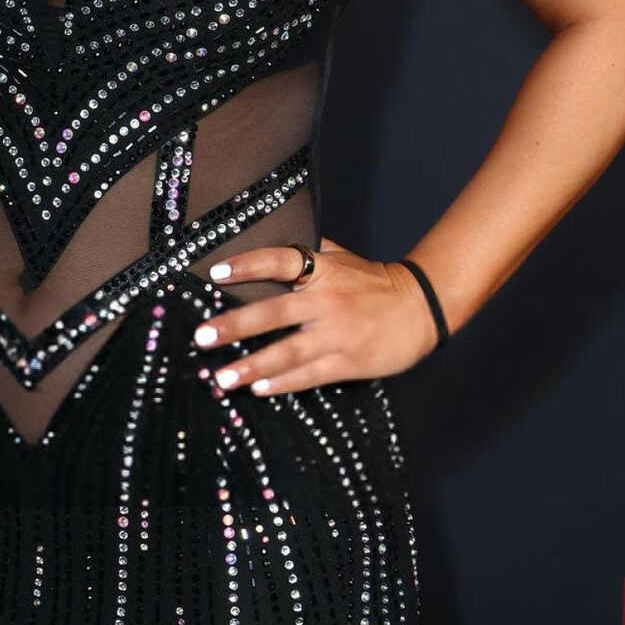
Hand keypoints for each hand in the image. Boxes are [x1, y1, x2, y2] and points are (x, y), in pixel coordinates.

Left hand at [192, 240, 440, 395]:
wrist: (422, 307)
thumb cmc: (373, 282)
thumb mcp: (343, 257)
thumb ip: (308, 251)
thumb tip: (265, 236)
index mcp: (325, 270)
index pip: (281, 260)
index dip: (249, 264)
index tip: (217, 273)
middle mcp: (328, 300)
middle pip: (275, 313)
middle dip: (236, 326)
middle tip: (202, 337)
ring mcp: (339, 334)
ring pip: (289, 352)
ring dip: (253, 365)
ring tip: (222, 378)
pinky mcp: (350, 362)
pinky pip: (310, 374)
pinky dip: (283, 382)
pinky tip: (258, 388)